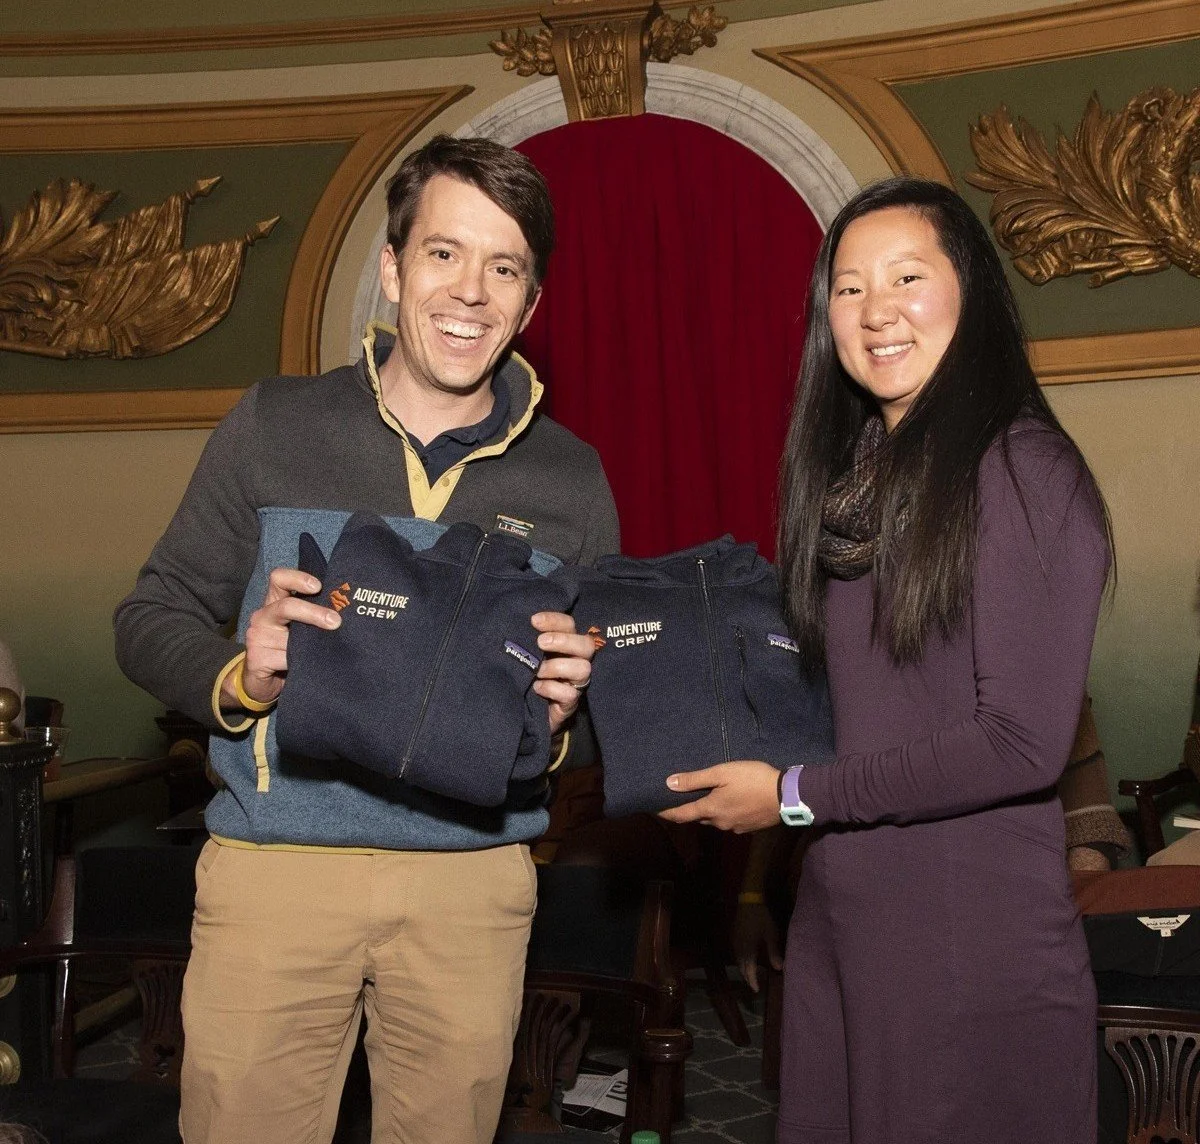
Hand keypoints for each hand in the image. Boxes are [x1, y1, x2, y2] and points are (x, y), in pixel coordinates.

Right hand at [222, 567, 339, 708]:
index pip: (279, 578)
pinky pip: (285, 659)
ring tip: (320, 652)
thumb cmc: (288, 648)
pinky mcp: (256, 659)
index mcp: (274, 602)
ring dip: (309, 646)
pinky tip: (304, 666)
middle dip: (314, 613)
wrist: (266, 681)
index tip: (319, 586)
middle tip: (336, 622)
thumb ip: (314, 616)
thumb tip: (345, 612)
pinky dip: (299, 663)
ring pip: (289, 639)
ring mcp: (256, 637)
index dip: (298, 578)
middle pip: (286, 606)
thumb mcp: (301, 628)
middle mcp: (262, 616)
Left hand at [531, 611, 594, 734]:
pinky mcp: (570, 702)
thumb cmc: (528, 674)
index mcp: (566, 643)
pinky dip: (552, 688)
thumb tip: (518, 623)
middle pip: (586, 644)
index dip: (555, 620)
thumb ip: (528, 639)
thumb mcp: (527, 654)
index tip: (534, 620)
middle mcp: (577, 660)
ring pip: (583, 669)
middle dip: (563, 641)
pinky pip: (569, 694)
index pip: (569, 624)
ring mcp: (576, 682)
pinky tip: (537, 687)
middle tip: (540, 642)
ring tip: (537, 671)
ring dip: (557, 666)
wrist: (526, 709)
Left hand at [658, 760, 780, 833]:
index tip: (655, 810)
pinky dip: (725, 813)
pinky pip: (730, 821)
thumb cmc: (751, 780)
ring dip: (708, 812)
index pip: (681, 814)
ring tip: (708, 799)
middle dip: (689, 811)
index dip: (666, 812)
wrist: (786, 796)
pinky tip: (731, 804)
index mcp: (710, 809)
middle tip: (682, 800)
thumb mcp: (722, 773)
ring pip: (715, 820)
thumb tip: (669, 784)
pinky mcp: (748, 828)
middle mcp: (719, 823)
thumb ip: (695, 780)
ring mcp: (735, 827)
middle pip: (698, 818)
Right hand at [732, 900, 782, 992]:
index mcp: (748, 948)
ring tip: (750, 975)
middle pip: (741, 967)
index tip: (756, 990)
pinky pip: (736, 954)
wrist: (749, 901)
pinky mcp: (734, 936)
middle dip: (747, 977)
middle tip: (753, 985)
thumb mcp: (771, 934)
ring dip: (743, 970)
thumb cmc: (762, 918)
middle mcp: (739, 947)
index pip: (749, 969)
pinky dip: (741, 961)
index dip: (752, 980)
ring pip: (737, 961)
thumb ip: (774, 952)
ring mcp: (735, 941)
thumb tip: (779, 969)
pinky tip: (746, 961)